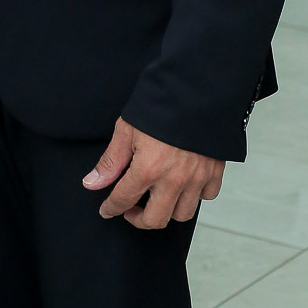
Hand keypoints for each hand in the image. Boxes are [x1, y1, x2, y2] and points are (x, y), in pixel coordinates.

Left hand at [83, 117, 223, 229]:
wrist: (194, 88)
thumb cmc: (159, 104)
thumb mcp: (127, 129)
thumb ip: (111, 161)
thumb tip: (93, 183)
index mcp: (149, 168)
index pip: (124, 199)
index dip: (111, 208)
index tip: (107, 210)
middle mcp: (174, 179)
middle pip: (156, 220)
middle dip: (139, 219)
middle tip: (131, 208)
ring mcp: (197, 177)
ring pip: (182, 214)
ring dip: (167, 211)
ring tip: (157, 197)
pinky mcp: (214, 170)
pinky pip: (206, 196)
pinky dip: (194, 196)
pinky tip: (183, 184)